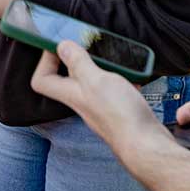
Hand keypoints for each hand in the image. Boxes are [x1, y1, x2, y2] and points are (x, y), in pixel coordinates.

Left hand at [30, 42, 167, 161]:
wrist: (147, 145)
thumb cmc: (120, 116)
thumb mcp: (96, 81)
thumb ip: (78, 63)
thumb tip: (62, 47)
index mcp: (71, 94)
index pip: (42, 81)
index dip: (44, 63)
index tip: (57, 46)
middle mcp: (83, 102)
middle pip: (69, 78)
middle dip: (77, 59)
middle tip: (87, 45)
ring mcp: (101, 107)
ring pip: (94, 82)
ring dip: (102, 67)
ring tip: (113, 56)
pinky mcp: (119, 110)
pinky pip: (115, 90)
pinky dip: (122, 80)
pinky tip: (133, 75)